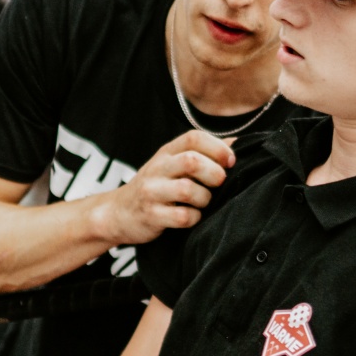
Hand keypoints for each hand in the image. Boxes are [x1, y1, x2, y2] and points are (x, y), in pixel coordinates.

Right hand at [86, 129, 236, 244]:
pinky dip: (195, 218)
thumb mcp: (174, 164)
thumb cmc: (156, 187)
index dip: (218, 148)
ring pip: (187, 190)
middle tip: (219, 184)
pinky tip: (193, 217)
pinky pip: (182, 217)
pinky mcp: (151, 215)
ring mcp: (152, 191)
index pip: (194, 137)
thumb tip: (237, 143)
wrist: (117, 213)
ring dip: (205, 198)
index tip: (230, 162)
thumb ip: (203, 153)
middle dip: (214, 174)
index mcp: (167, 152)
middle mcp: (158, 167)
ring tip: (204, 202)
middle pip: (192, 161)